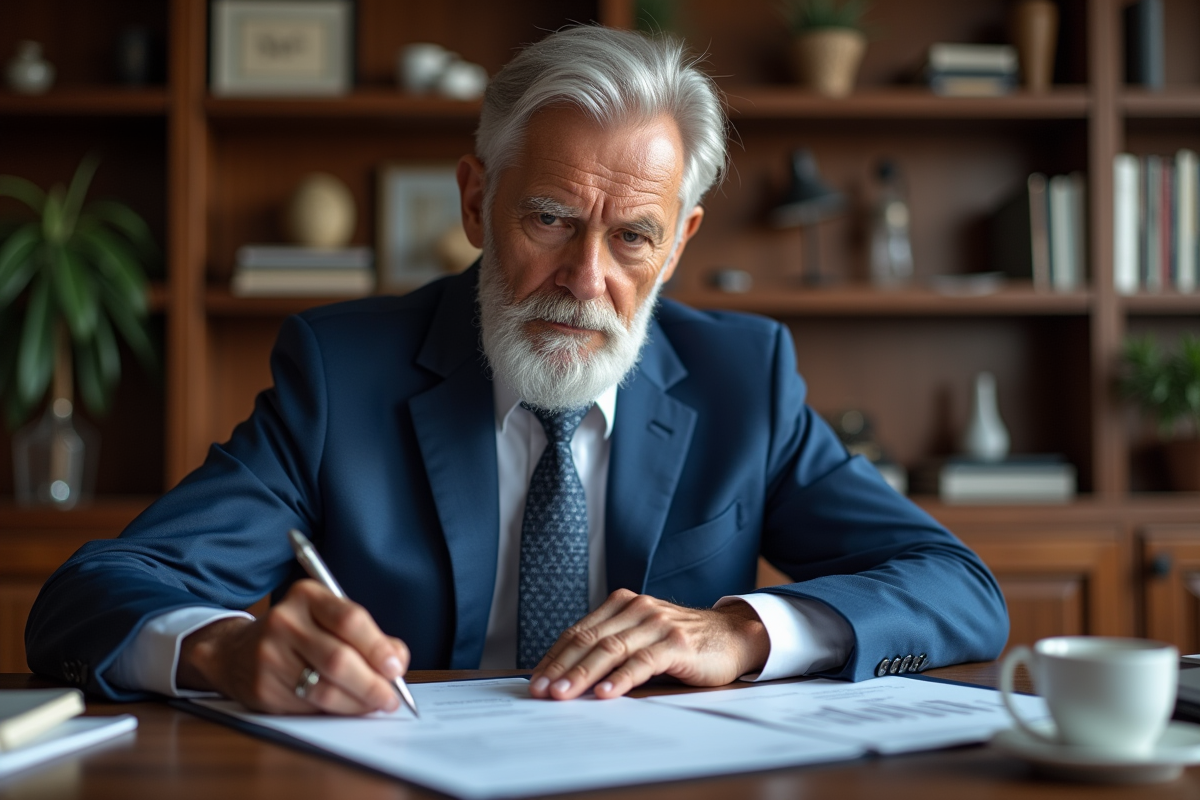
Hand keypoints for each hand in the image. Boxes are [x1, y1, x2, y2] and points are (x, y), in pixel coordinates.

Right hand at [177, 579, 409, 714]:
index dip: (377, 647)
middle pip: (339, 659)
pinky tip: (345, 708)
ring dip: (357, 703)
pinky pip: (308, 706)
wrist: (236, 651)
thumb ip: (368, 635)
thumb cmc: (299, 633)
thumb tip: (396, 662)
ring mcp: (269, 656)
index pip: (349, 619)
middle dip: (371, 684)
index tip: (395, 668)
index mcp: (307, 596)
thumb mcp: (329, 618)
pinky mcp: (263, 688)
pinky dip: (334, 711)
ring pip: (324, 689)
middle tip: (390, 697)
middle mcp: (284, 622)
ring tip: (374, 705)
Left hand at [528, 590, 768, 700]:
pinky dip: (621, 679)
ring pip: (611, 649)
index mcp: (623, 604)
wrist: (732, 636)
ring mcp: (658, 624)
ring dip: (584, 674)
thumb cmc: (682, 642)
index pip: (579, 631)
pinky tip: (605, 693)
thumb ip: (612, 646)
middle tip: (542, 690)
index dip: (555, 656)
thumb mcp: (642, 636)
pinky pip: (642, 661)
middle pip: (590, 640)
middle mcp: (637, 608)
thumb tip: (568, 676)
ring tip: (564, 694)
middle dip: (562, 667)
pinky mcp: (677, 644)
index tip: (536, 680)